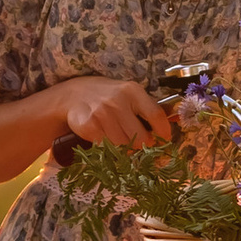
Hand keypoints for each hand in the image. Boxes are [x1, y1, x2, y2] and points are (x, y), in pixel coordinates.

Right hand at [55, 75, 179, 150]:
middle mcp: (118, 101)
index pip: (156, 115)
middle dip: (143, 146)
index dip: (164, 132)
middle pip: (141, 137)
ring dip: (125, 149)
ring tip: (121, 141)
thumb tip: (166, 134)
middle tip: (140, 146)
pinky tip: (106, 140)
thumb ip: (146, 110)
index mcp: (133, 91)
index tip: (165, 141)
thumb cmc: (108, 97)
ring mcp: (102, 113)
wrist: (74, 94)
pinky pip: (107, 147)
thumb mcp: (129, 95)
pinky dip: (109, 149)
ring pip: (124, 146)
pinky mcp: (89, 126)